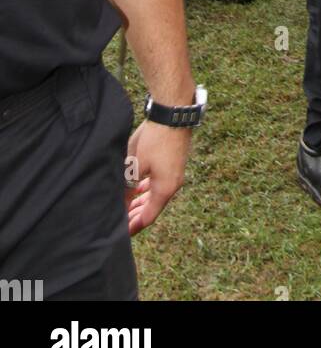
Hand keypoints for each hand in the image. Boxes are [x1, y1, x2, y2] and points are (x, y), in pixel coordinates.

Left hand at [124, 120, 190, 236]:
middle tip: (119, 222)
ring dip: (141, 201)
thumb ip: (127, 188)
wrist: (173, 114)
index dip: (134, 226)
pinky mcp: (173, 162)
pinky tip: (137, 187)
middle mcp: (173, 184)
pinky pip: (159, 183)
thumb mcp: (136, 166)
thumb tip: (119, 205)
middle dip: (135, 215)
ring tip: (125, 206)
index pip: (148, 217)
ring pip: (155, 194)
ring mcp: (175, 173)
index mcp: (165, 189)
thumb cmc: (155, 140)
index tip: (121, 234)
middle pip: (152, 207)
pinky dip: (146, 189)